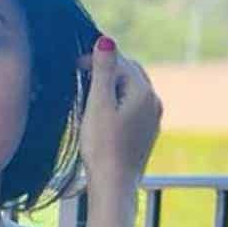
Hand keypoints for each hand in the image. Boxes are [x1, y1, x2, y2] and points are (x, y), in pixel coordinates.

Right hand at [76, 36, 161, 189]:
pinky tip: (102, 113)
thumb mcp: (98, 104)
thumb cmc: (103, 146)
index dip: (96, 59)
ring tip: (89, 93)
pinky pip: (133, 107)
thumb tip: (106, 41)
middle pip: (130, 73)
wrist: (114, 185)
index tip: (74, 66)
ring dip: (112, 86)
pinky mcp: (146, 133)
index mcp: (143, 92)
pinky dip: (118, 102)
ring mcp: (152, 119)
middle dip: (107, 70)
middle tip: (80, 75)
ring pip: (132, 90)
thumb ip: (103, 71)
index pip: (120, 62)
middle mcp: (154, 102)